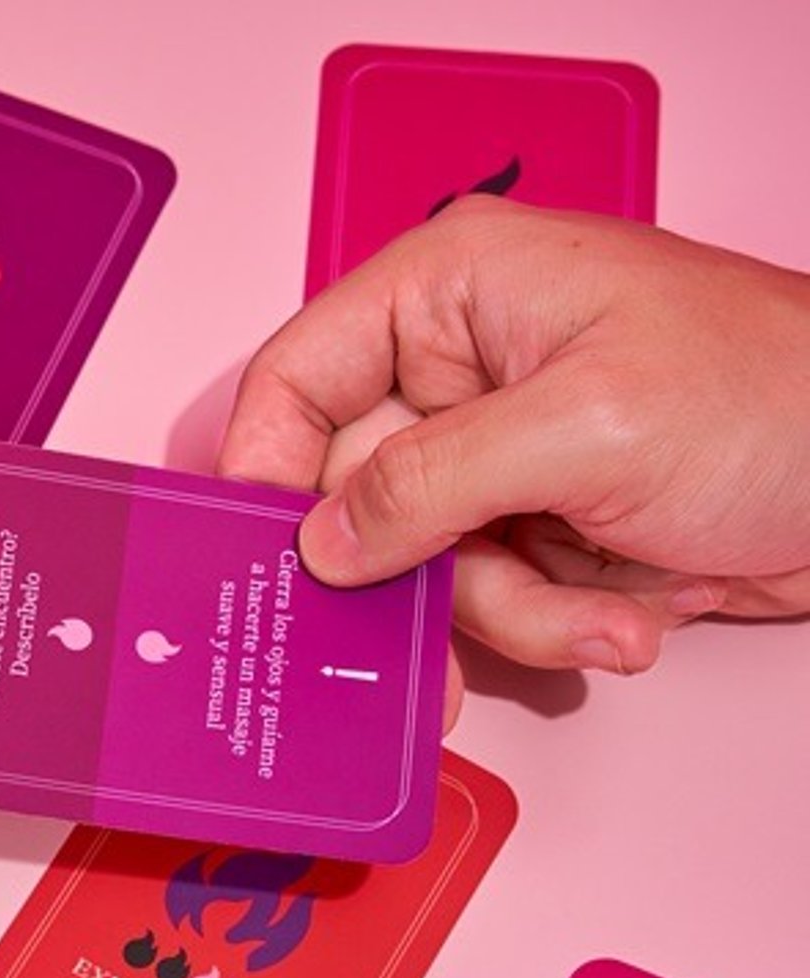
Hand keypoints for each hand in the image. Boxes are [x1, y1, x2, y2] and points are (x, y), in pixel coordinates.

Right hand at [219, 198, 809, 725]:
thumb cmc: (783, 395)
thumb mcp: (587, 430)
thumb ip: (430, 483)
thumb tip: (324, 543)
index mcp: (454, 294)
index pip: (297, 377)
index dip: (261, 470)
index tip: (263, 559)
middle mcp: (461, 372)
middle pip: (352, 498)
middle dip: (417, 577)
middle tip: (435, 641)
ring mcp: (499, 456)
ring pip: (420, 569)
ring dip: (507, 611)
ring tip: (599, 610)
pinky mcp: (537, 523)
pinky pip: (486, 600)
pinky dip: (552, 625)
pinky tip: (627, 616)